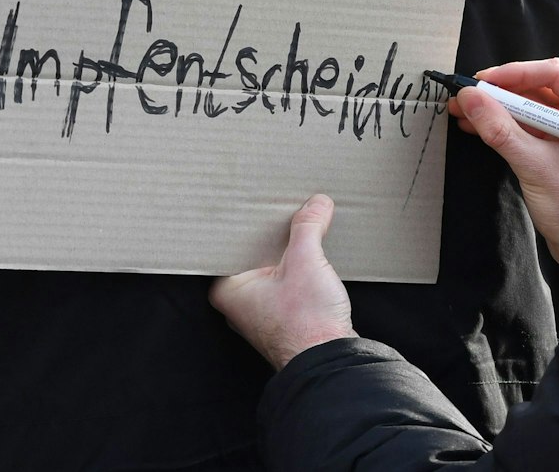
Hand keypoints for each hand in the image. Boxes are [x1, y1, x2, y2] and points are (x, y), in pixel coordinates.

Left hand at [209, 194, 355, 369]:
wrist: (331, 362)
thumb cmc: (306, 323)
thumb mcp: (306, 262)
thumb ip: (308, 227)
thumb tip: (318, 202)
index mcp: (227, 288)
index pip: (228, 242)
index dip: (242, 219)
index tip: (252, 197)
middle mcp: (238, 302)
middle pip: (250, 254)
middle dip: (266, 232)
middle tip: (277, 204)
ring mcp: (261, 312)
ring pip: (269, 269)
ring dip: (284, 251)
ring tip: (297, 224)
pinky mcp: (283, 317)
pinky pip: (284, 282)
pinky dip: (295, 268)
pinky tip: (310, 254)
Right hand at [449, 59, 558, 282]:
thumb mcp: (535, 166)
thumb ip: (500, 129)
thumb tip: (469, 98)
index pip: (555, 74)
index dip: (513, 74)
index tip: (480, 82)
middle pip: (542, 87)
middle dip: (501, 93)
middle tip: (466, 96)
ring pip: (533, 105)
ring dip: (499, 108)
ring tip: (463, 110)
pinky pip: (532, 124)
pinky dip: (506, 124)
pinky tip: (477, 125)